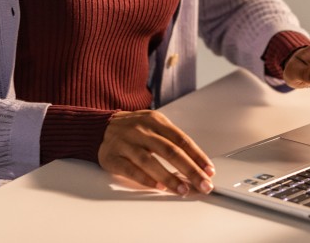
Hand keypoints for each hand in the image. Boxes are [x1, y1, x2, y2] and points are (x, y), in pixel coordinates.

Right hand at [98, 109, 214, 196]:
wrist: (101, 127)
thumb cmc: (133, 129)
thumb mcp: (154, 125)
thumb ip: (172, 141)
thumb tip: (196, 163)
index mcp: (155, 121)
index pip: (181, 139)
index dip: (197, 156)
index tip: (209, 170)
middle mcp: (141, 130)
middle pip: (170, 150)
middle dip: (190, 169)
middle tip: (202, 183)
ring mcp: (126, 143)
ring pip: (150, 161)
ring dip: (170, 177)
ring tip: (183, 189)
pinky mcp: (113, 157)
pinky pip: (131, 170)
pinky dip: (146, 179)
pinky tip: (159, 186)